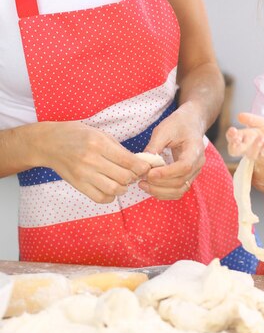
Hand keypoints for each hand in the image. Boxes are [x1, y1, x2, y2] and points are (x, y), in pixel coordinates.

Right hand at [35, 122, 152, 203]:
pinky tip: (111, 189)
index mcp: (98, 143)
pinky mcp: (77, 185)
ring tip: (122, 182)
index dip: (142, 167)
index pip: (128, 161)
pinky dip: (110, 196)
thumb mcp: (99, 133)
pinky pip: (100, 198)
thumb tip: (138, 162)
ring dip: (123, 188)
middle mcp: (91, 160)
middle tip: (134, 174)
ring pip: (114, 190)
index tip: (145, 168)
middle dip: (134, 177)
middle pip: (123, 177)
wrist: (49, 143)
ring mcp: (83, 174)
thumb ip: (118, 148)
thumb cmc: (76, 135)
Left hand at [137, 103, 205, 199]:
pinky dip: (164, 193)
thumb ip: (154, 147)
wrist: (191, 123)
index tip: (149, 173)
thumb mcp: (164, 130)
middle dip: (159, 184)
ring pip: (180, 190)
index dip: (166, 173)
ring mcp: (194, 172)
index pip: (184, 167)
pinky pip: (178, 190)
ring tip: (143, 185)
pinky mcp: (188, 177)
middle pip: (181, 182)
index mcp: (195, 149)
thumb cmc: (178, 124)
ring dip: (160, 191)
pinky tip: (151, 187)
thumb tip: (143, 164)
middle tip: (141, 180)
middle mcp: (198, 164)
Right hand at [227, 112, 263, 165]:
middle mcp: (247, 148)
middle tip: (237, 139)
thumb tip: (239, 115)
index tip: (232, 130)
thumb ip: (251, 119)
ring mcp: (257, 154)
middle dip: (234, 145)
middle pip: (235, 150)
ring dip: (255, 145)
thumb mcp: (262, 123)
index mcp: (243, 138)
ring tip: (261, 137)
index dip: (230, 135)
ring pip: (251, 153)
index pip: (231, 138)